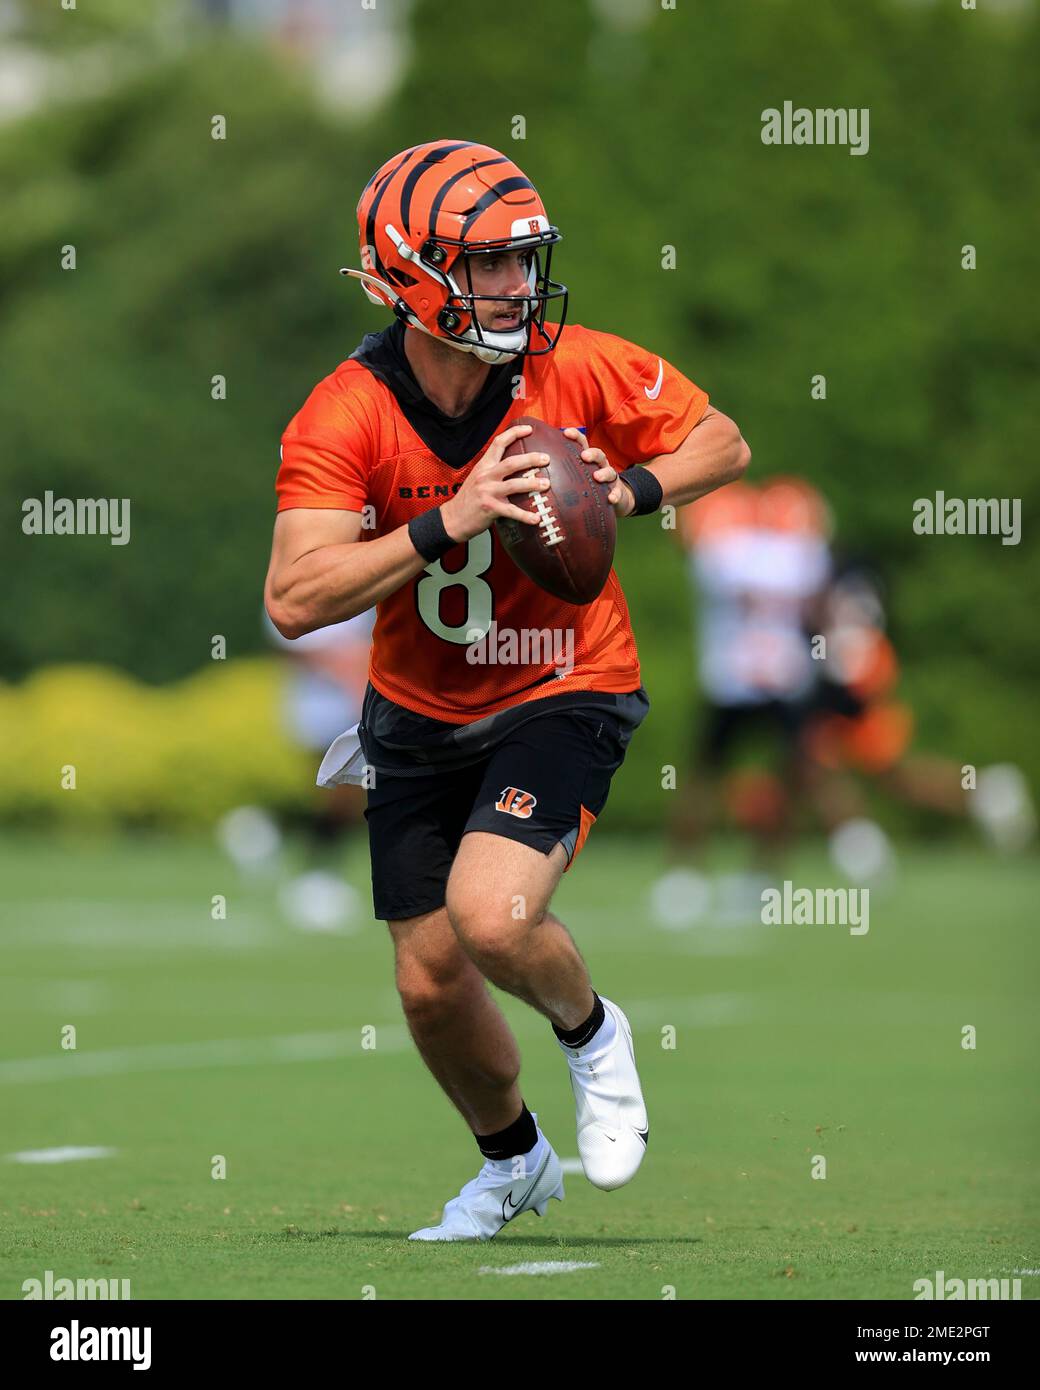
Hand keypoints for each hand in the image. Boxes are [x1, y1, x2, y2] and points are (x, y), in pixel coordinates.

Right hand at [441, 423, 552, 542]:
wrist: (453, 518)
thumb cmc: (469, 499)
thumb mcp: (478, 478)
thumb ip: (494, 471)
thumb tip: (517, 465)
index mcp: (484, 466)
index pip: (499, 443)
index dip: (514, 433)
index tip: (529, 429)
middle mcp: (485, 476)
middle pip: (511, 463)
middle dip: (531, 459)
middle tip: (546, 458)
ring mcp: (487, 492)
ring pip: (514, 485)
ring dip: (532, 484)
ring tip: (546, 484)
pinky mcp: (490, 508)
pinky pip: (511, 511)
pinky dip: (525, 516)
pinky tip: (536, 519)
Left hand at [562, 428, 634, 517]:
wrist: (612, 498)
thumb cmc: (586, 485)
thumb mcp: (574, 476)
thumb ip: (559, 471)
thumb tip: (531, 470)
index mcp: (587, 459)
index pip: (581, 443)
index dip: (575, 436)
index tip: (565, 432)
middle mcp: (599, 465)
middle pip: (598, 454)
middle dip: (591, 453)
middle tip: (583, 456)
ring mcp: (609, 478)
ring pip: (609, 471)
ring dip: (604, 473)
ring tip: (597, 477)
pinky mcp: (617, 491)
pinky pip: (617, 492)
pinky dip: (615, 494)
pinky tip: (611, 498)